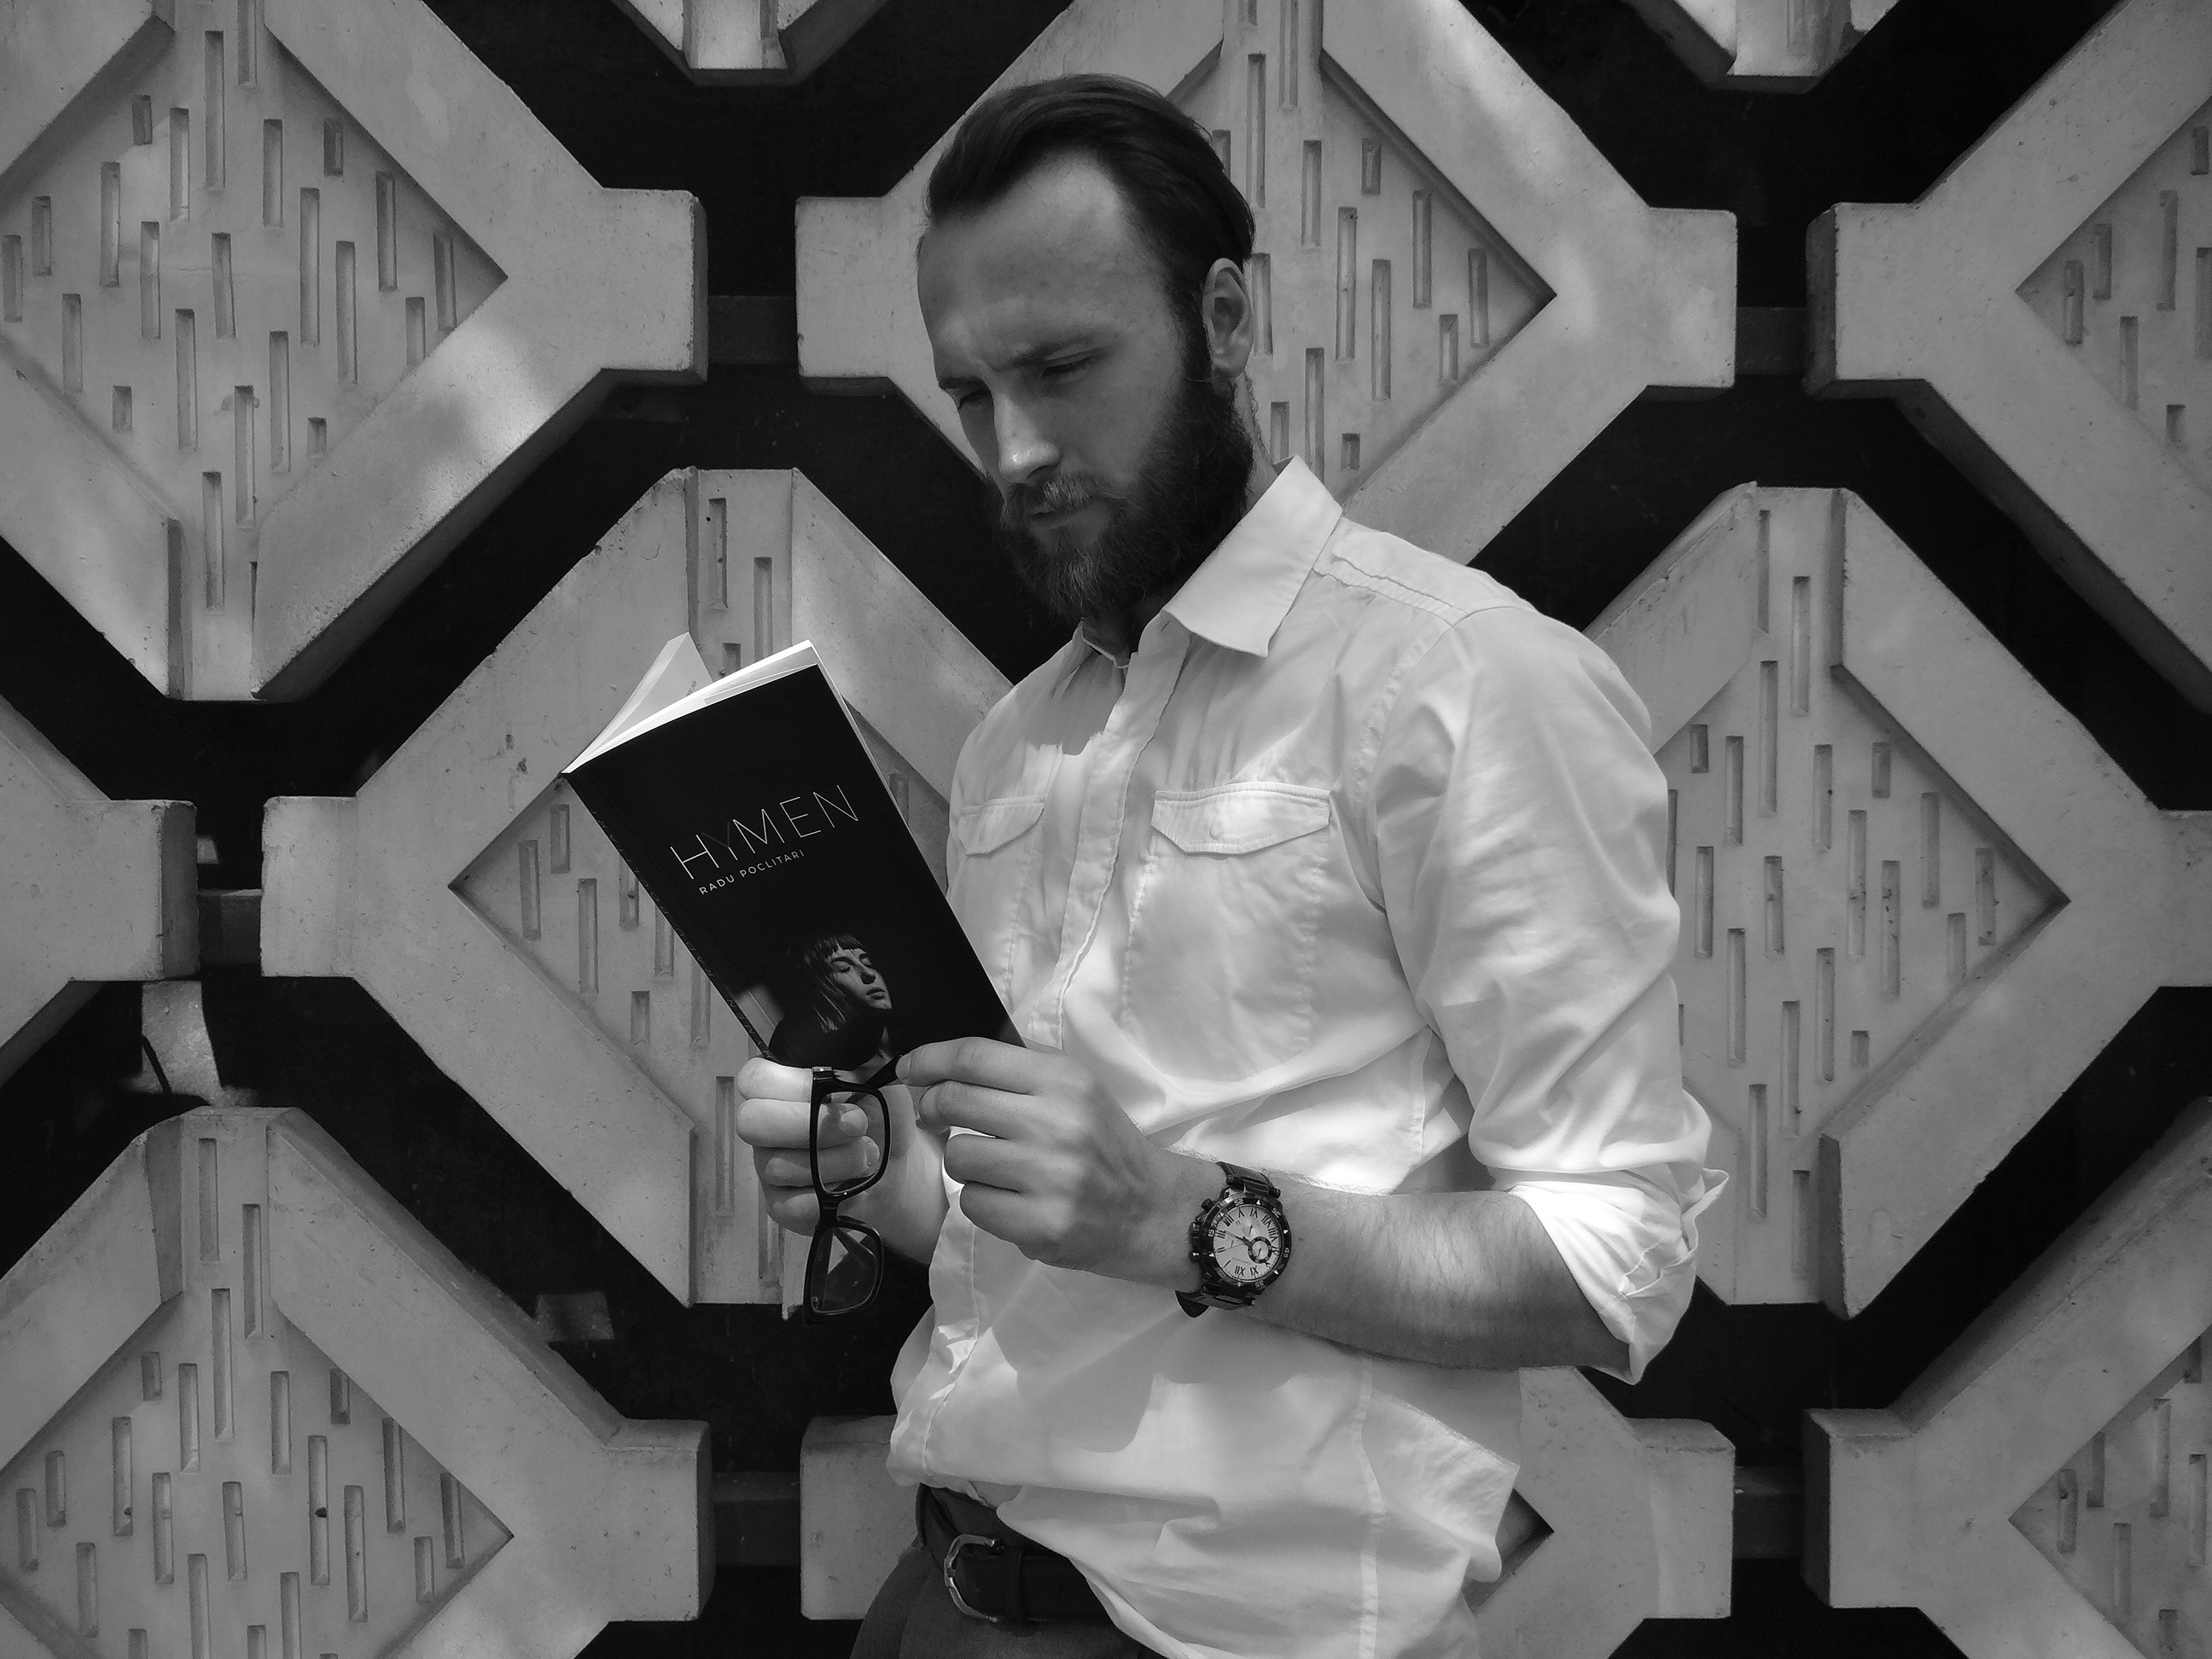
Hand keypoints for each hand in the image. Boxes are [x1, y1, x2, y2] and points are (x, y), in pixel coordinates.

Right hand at [732, 1057, 879, 1235]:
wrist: (895, 1163)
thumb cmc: (879, 1112)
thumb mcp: (878, 1077)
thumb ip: (859, 1062)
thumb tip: (854, 1067)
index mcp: (779, 1088)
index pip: (753, 1078)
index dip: (790, 1084)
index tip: (834, 1086)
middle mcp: (765, 1128)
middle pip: (751, 1122)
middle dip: (810, 1125)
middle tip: (858, 1124)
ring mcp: (768, 1167)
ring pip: (779, 1166)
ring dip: (836, 1160)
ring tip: (869, 1153)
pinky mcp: (781, 1206)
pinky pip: (792, 1205)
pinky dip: (831, 1195)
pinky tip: (854, 1186)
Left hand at [898, 1038, 1212, 1286]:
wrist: (1148, 1209)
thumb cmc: (1100, 1142)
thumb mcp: (1073, 1089)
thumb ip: (1015, 1069)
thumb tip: (936, 1066)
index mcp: (1064, 1080)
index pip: (975, 1058)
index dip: (930, 1060)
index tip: (908, 1070)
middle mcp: (1058, 1124)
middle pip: (955, 1101)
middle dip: (935, 1108)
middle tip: (939, 1117)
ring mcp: (1050, 1178)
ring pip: (958, 1156)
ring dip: (964, 1161)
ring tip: (996, 1166)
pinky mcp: (1042, 1226)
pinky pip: (972, 1203)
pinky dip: (981, 1200)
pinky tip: (1010, 1199)